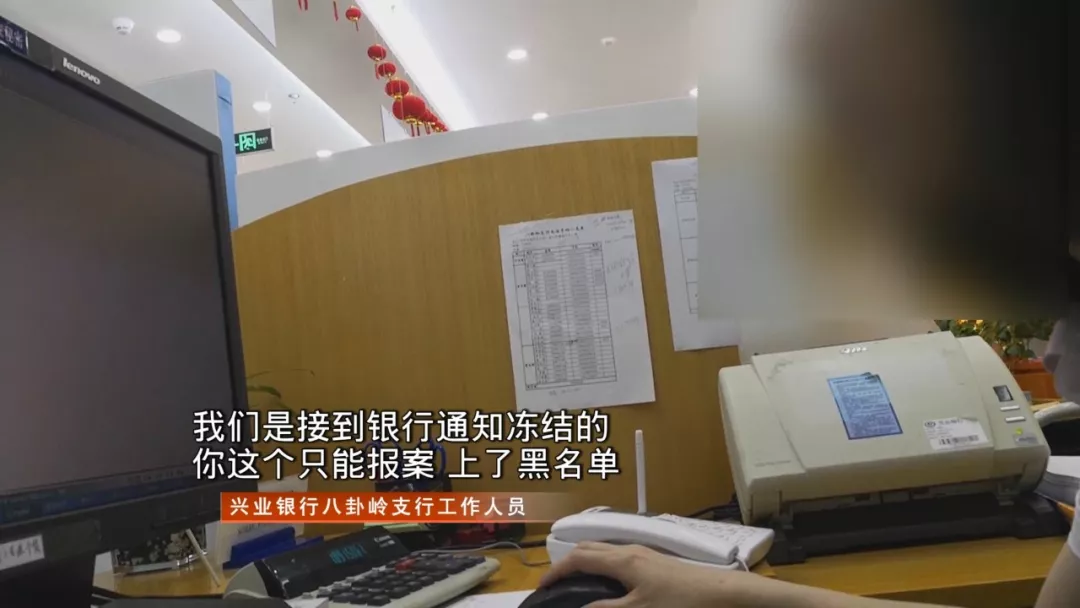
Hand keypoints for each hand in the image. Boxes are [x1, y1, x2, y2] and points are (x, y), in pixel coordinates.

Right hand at [539, 542, 765, 607]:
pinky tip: (611, 583)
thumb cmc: (681, 603)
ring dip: (586, 561)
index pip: (578, 559)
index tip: (542, 588)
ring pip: (605, 550)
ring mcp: (646, 553)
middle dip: (568, 562)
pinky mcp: (658, 562)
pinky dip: (603, 566)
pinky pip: (619, 556)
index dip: (556, 572)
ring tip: (577, 582)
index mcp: (621, 559)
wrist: (724, 594)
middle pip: (590, 547)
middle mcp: (631, 550)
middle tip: (556, 583)